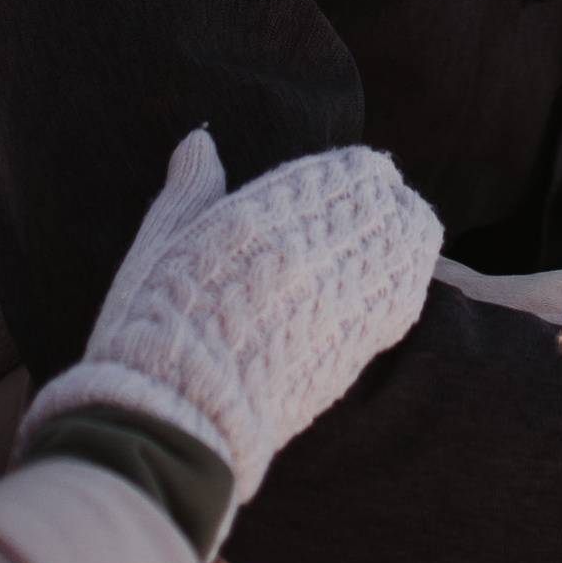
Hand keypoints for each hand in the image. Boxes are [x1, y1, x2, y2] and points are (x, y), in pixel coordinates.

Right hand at [17, 130, 442, 530]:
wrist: (175, 421)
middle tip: (382, 197)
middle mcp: (310, 255)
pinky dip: (409, 276)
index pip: (341, 173)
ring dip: (407, 230)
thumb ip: (189, 190)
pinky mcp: (351, 350)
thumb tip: (201, 141)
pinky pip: (403, 298)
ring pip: (405, 246)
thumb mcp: (159, 245)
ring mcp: (337, 303)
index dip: (353, 170)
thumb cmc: (152, 329)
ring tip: (404, 224)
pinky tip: (406, 270)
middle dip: (384, 197)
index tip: (353, 172)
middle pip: (381, 206)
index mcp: (261, 219)